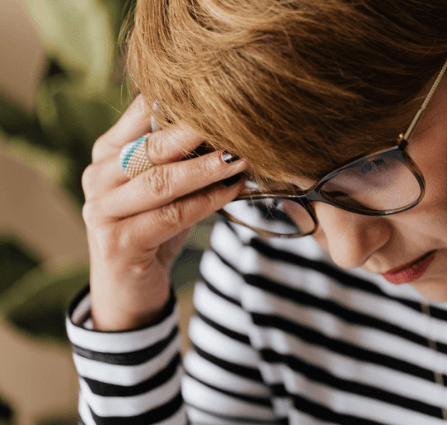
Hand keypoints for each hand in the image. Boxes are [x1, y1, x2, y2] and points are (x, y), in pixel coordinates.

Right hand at [82, 95, 246, 330]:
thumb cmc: (151, 227)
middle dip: (194, 133)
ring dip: (205, 169)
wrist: (128, 287)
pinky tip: (230, 191)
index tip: (217, 93)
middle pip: (151, 147)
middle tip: (233, 121)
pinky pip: (171, 216)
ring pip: (161, 182)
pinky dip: (206, 202)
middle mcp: (98, 176)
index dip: (177, 102)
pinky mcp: (118, 242)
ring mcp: (103, 210)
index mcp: (107, 153)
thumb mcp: (162, 187)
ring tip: (238, 158)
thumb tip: (228, 126)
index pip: (139, 114)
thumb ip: (179, 157)